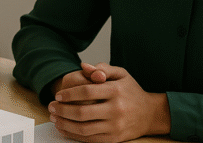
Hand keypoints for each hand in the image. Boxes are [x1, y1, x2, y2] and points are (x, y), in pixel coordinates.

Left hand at [49, 63, 170, 142]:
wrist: (150, 114)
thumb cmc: (131, 92)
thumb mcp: (121, 74)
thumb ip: (102, 68)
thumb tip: (83, 66)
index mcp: (116, 91)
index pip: (86, 91)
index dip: (69, 93)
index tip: (58, 94)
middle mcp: (116, 109)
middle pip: (82, 112)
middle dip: (62, 110)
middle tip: (51, 106)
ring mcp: (115, 126)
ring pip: (84, 128)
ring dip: (65, 124)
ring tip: (54, 118)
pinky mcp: (114, 139)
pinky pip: (90, 139)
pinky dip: (74, 135)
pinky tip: (65, 128)